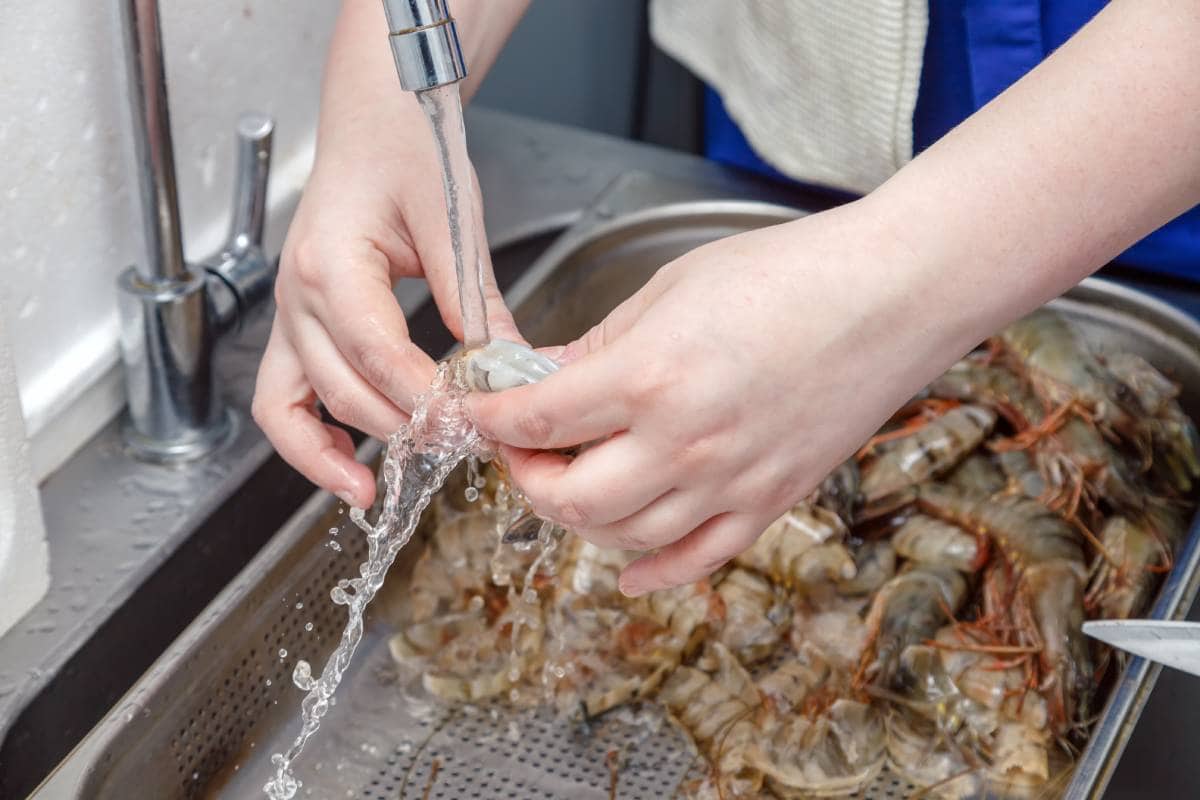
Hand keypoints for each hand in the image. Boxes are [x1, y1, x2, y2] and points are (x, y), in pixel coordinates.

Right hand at [252, 117, 516, 508]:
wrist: (375, 116)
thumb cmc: (407, 148)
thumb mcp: (454, 222)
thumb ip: (476, 302)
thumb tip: (510, 368)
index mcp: (333, 265)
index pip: (379, 356)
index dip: (427, 400)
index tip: (474, 424)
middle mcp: (297, 294)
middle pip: (341, 389)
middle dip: (401, 428)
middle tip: (459, 446)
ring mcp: (289, 311)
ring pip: (293, 404)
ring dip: (333, 452)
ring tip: (376, 492)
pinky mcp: (298, 322)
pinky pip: (283, 395)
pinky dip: (306, 437)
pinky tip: (346, 466)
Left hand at [468, 202, 962, 595]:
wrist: (890, 294)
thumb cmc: (787, 273)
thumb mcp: (670, 290)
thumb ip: (600, 344)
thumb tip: (546, 375)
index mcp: (650, 376)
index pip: (539, 419)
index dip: (492, 419)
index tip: (474, 412)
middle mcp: (683, 443)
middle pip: (568, 498)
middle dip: (526, 476)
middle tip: (522, 450)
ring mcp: (728, 483)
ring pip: (623, 536)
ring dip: (578, 516)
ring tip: (569, 483)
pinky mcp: (768, 502)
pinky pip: (696, 560)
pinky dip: (651, 573)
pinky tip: (625, 571)